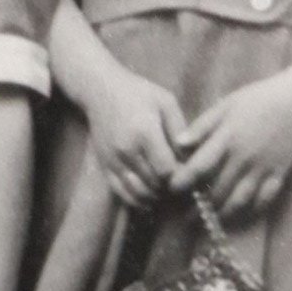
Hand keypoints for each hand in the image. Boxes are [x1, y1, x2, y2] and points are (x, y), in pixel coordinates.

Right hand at [85, 65, 186, 206]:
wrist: (100, 90)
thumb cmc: (138, 92)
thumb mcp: (165, 101)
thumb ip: (180, 129)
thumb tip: (191, 157)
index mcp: (144, 132)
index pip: (168, 170)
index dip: (181, 175)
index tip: (188, 169)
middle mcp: (127, 149)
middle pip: (156, 184)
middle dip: (171, 185)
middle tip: (180, 179)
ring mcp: (113, 160)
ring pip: (140, 192)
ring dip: (157, 194)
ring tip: (166, 185)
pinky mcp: (105, 166)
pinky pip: (123, 193)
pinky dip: (139, 200)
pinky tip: (150, 195)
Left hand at [170, 73, 291, 219]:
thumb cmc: (255, 99)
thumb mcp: (225, 106)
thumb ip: (202, 126)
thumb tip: (179, 144)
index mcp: (227, 138)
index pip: (199, 166)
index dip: (184, 180)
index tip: (171, 190)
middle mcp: (243, 157)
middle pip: (218, 189)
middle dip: (200, 205)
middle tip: (187, 217)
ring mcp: (263, 168)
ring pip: (240, 199)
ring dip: (223, 213)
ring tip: (209, 222)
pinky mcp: (279, 174)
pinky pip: (264, 199)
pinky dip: (251, 210)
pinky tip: (239, 215)